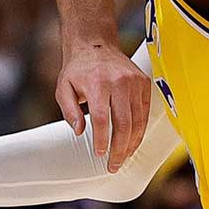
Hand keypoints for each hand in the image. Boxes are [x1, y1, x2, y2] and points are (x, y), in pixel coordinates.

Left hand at [55, 43, 151, 171]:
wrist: (95, 43)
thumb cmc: (77, 69)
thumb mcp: (63, 88)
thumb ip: (69, 111)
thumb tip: (79, 132)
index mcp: (98, 83)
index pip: (103, 119)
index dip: (103, 140)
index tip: (100, 155)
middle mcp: (119, 82)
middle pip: (124, 124)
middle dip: (120, 149)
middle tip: (114, 166)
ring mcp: (134, 82)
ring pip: (138, 121)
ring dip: (132, 144)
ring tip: (123, 158)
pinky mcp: (144, 83)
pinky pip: (145, 112)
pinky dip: (140, 130)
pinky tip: (132, 143)